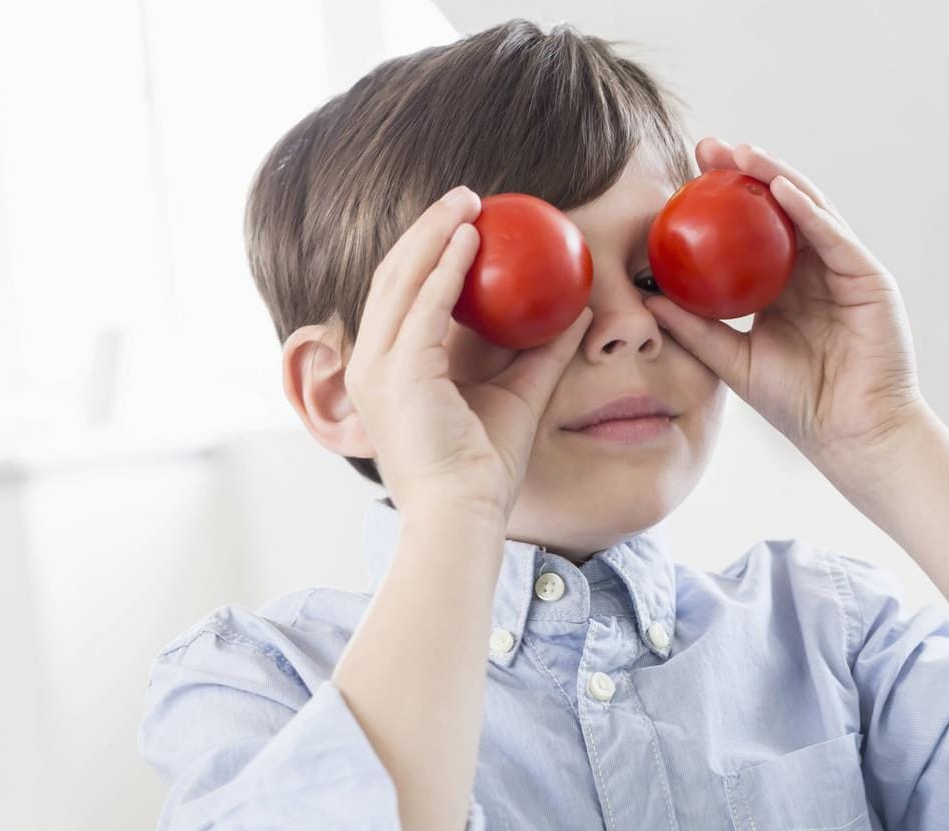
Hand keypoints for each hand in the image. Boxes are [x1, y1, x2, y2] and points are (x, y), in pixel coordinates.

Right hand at [348, 186, 594, 520]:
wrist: (463, 516)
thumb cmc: (485, 472)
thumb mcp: (519, 396)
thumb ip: (541, 352)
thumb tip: (578, 310)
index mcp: (387, 371)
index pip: (400, 295)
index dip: (427, 252)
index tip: (465, 222)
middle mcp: (370, 364)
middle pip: (394, 275)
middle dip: (427, 229)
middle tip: (466, 196)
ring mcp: (377, 367)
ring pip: (402, 278)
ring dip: (435, 233)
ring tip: (468, 201)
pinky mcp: (397, 372)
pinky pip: (423, 304)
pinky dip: (446, 266)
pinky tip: (471, 239)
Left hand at [643, 138, 927, 473]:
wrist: (850, 435)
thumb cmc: (799, 403)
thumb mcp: (733, 359)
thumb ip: (695, 328)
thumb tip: (646, 300)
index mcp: (785, 285)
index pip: (750, 231)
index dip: (720, 200)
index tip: (682, 175)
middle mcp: (815, 269)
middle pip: (778, 207)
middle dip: (744, 173)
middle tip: (706, 147)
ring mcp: (843, 269)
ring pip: (808, 208)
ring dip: (774, 176)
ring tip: (740, 154)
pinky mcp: (868, 277)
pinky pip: (834, 235)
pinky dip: (807, 210)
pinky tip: (779, 188)